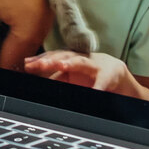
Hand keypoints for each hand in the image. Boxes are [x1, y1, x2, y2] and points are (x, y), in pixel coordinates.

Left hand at [24, 49, 148, 100]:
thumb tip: (38, 82)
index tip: (26, 65)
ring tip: (60, 65)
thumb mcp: (75, 78)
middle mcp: (82, 59)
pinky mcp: (112, 74)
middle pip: (64, 56)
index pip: (53, 57)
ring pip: (82, 62)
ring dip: (70, 62)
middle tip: (37, 65)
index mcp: (72, 60)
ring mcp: (97, 65)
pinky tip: (93, 91)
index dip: (40, 60)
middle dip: (50, 60)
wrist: (122, 78)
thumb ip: (58, 79)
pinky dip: (98, 86)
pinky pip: (103, 81)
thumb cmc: (94, 77)